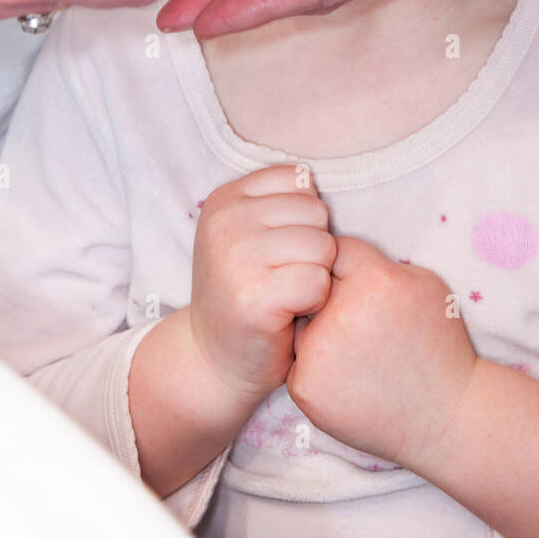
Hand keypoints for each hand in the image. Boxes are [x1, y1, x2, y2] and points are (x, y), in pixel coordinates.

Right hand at [189, 164, 335, 403]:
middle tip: (283, 275)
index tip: (278, 247)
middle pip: (317, 212)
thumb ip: (279, 202)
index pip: (300, 180)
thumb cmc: (246, 290)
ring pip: (323, 246)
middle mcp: (225, 223)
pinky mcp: (255, 298)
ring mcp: (237, 259)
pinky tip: (289, 312)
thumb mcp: (250, 232)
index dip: (304, 217)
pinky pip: (319, 282)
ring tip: (286, 292)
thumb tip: (313, 179)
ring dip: (317, 275)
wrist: (214, 358)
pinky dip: (315, 301)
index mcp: (225, 199)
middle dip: (314, 246)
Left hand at [286, 236, 477, 472]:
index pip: (333, 250)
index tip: (359, 287)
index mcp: (374, 281)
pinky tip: (347, 381)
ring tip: (356, 357)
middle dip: (327, 300)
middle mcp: (340, 314)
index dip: (346, 268)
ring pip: (299, 326)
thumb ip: (378, 262)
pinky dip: (315, 369)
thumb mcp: (424, 286)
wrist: (446, 418)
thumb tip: (337, 248)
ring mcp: (318, 354)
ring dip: (317, 334)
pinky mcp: (305, 387)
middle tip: (359, 328)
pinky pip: (297, 362)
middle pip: (310, 287)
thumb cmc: (439, 348)